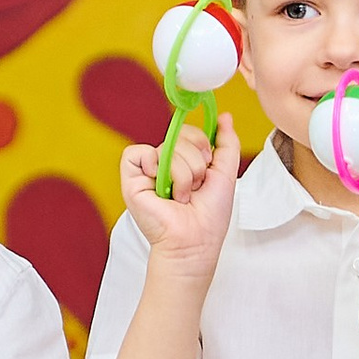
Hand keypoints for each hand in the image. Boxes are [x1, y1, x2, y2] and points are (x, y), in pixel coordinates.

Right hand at [119, 114, 239, 281]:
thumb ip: (227, 143)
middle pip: (179, 136)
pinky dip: (154, 168)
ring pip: (165, 148)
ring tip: (181, 196)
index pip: (189, 132)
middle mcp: (165, 164)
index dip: (202, 143)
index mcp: (184, 162)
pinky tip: (161, 188)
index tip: (209, 164)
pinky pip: (138, 153)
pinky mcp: (131, 180)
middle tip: (195, 188)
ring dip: (183, 174)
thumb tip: (225, 117)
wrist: (195, 241)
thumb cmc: (210, 216)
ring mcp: (147, 172)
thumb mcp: (226, 173)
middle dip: (196, 163)